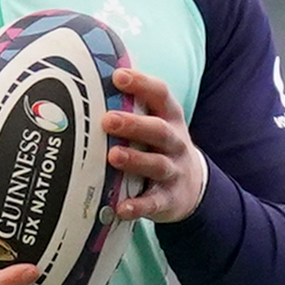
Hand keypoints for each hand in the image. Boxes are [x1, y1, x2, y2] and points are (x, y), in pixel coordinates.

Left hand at [104, 65, 207, 222]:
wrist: (192, 186)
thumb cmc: (159, 147)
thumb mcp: (155, 123)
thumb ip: (132, 107)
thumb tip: (91, 81)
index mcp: (170, 119)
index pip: (161, 95)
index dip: (142, 84)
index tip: (119, 77)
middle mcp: (175, 143)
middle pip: (159, 130)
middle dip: (134, 125)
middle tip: (108, 120)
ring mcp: (174, 172)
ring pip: (157, 165)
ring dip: (136, 160)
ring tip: (114, 156)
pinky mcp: (168, 199)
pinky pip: (153, 203)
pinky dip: (138, 206)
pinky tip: (121, 207)